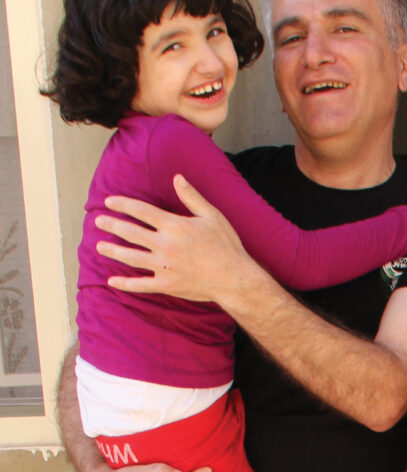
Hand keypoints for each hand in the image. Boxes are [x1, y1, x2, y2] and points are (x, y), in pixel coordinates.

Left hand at [95, 174, 252, 301]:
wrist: (234, 278)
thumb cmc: (226, 245)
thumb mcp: (212, 216)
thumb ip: (192, 197)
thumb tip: (177, 177)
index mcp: (175, 226)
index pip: (142, 211)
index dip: (123, 204)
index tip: (109, 201)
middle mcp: (165, 245)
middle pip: (131, 232)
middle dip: (112, 225)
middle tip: (98, 221)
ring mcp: (163, 266)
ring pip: (130, 257)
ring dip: (112, 250)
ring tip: (99, 246)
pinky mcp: (166, 284)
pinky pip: (140, 285)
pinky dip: (125, 283)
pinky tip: (112, 280)